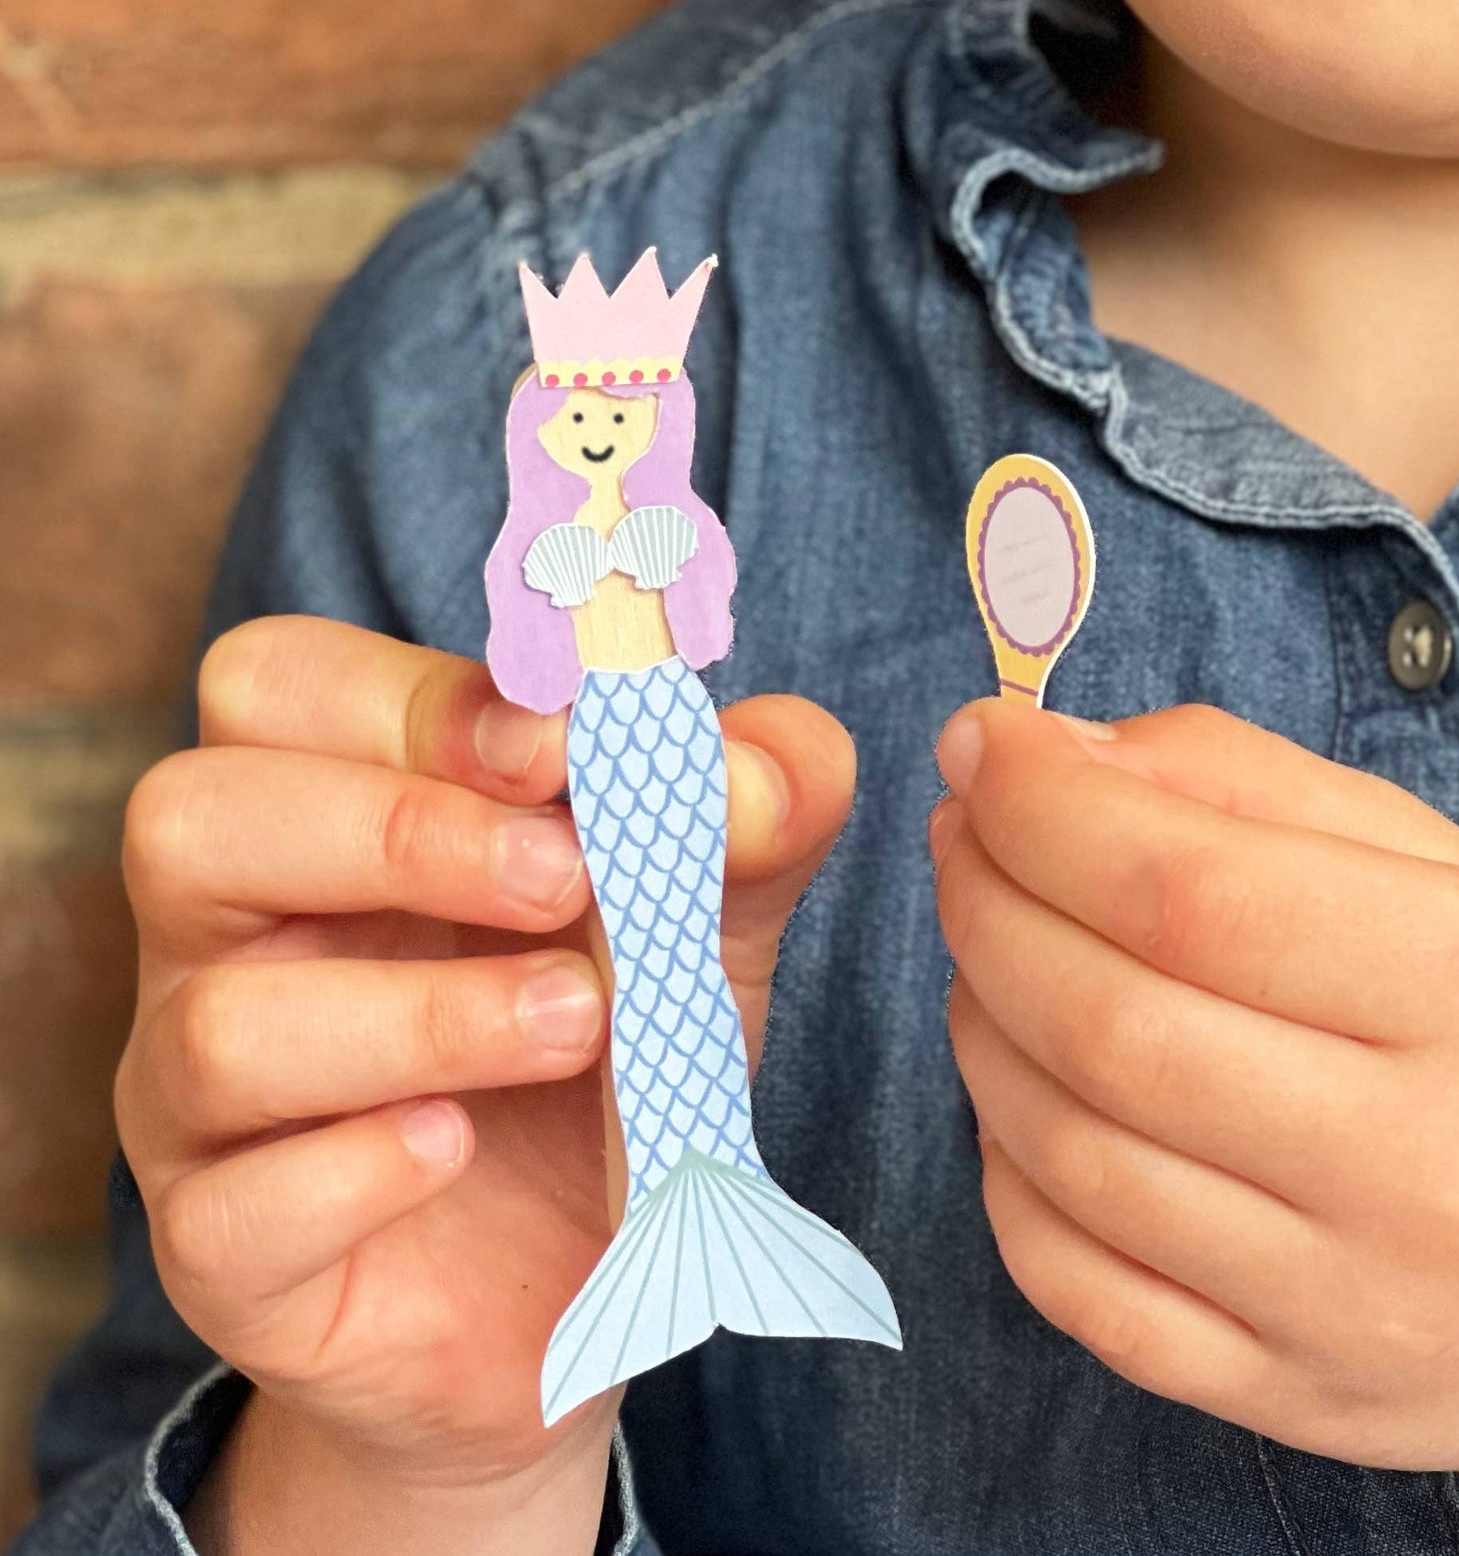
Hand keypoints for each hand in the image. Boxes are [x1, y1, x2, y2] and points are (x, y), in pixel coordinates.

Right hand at [117, 617, 853, 1534]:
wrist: (596, 1283)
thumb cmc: (616, 1053)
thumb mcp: (711, 910)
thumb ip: (755, 812)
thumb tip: (754, 769)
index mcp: (334, 815)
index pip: (281, 688)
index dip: (415, 699)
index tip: (565, 750)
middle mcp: (237, 942)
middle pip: (191, 818)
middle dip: (396, 833)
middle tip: (566, 882)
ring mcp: (207, 1107)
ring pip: (217, 1026)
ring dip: (420, 1014)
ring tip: (577, 1025)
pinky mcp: (228, 1260)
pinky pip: (231, 1210)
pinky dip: (359, 1170)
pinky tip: (460, 1151)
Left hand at [929, 698, 1458, 1479]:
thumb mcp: (1450, 871)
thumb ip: (1253, 782)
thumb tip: (1057, 748)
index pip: (1193, 892)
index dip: (1045, 807)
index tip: (981, 744)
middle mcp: (1422, 1167)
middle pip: (1111, 1022)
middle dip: (987, 900)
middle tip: (962, 836)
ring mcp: (1345, 1307)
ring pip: (1070, 1150)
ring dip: (979, 1017)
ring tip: (988, 943)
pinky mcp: (1280, 1397)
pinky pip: (1069, 1283)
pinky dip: (1002, 1164)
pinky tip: (1022, 1084)